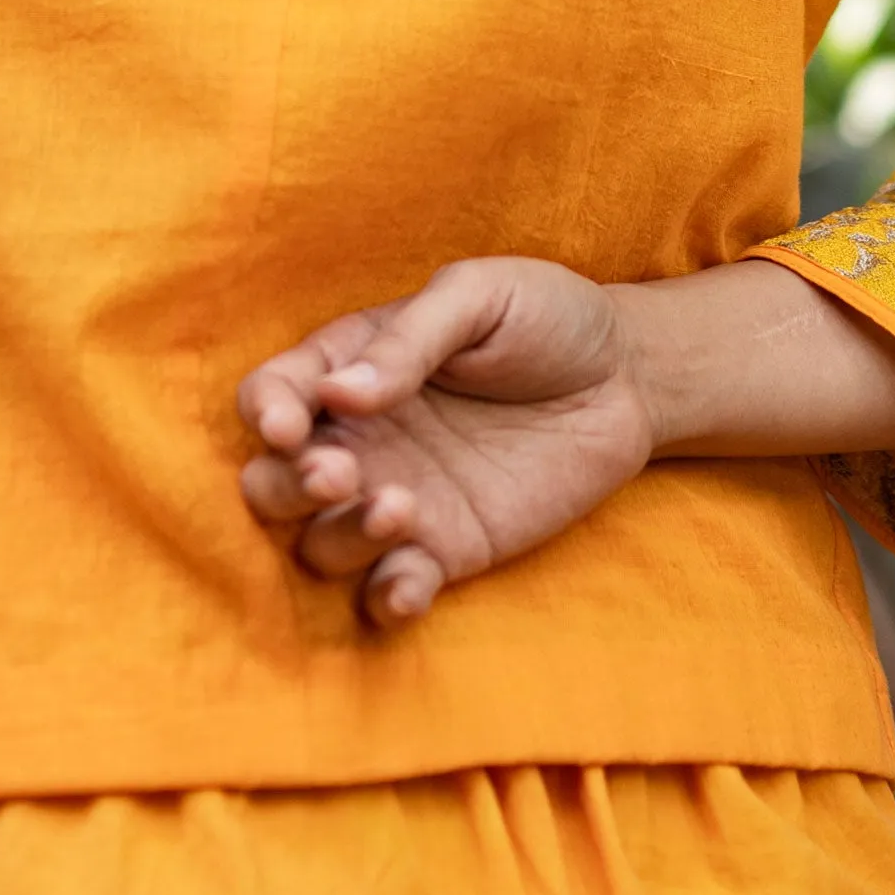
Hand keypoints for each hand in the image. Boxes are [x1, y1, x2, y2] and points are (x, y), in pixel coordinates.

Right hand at [236, 259, 655, 632]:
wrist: (627, 378)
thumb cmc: (543, 317)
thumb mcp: (480, 296)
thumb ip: (411, 339)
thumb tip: (340, 392)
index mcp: (347, 367)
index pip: (271, 395)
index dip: (267, 413)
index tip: (292, 427)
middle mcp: (357, 440)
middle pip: (271, 484)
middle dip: (287, 487)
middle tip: (338, 473)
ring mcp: (395, 501)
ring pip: (319, 546)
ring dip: (341, 538)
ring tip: (400, 507)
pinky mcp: (444, 551)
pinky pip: (388, 592)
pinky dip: (387, 598)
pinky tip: (412, 582)